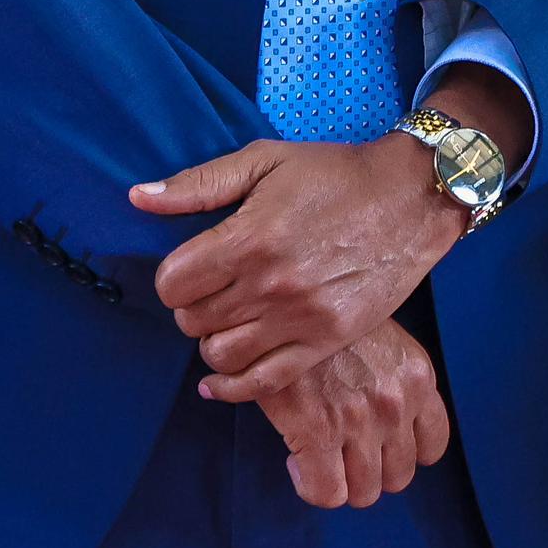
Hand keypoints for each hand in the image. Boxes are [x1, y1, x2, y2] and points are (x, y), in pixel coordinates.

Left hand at [134, 136, 460, 399]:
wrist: (409, 198)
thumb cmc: (334, 174)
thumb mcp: (263, 160)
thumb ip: (198, 184)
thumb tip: (138, 198)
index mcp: (250, 238)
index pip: (174, 283)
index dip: (173, 278)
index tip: (189, 268)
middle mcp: (271, 284)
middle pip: (194, 320)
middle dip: (192, 306)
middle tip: (212, 290)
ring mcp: (300, 318)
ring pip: (221, 355)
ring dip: (213, 341)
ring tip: (228, 319)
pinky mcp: (326, 341)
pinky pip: (264, 382)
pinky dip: (233, 386)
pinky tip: (222, 377)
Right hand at [247, 320, 451, 508]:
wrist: (284, 297)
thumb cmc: (324, 313)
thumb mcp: (378, 335)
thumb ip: (390, 377)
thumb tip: (378, 415)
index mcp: (417, 378)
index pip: (433, 446)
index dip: (403, 453)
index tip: (378, 446)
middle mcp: (397, 404)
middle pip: (398, 477)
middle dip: (369, 471)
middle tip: (341, 451)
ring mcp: (360, 421)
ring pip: (364, 492)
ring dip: (340, 481)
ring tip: (317, 455)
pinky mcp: (320, 432)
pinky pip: (327, 493)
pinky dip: (311, 486)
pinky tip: (295, 459)